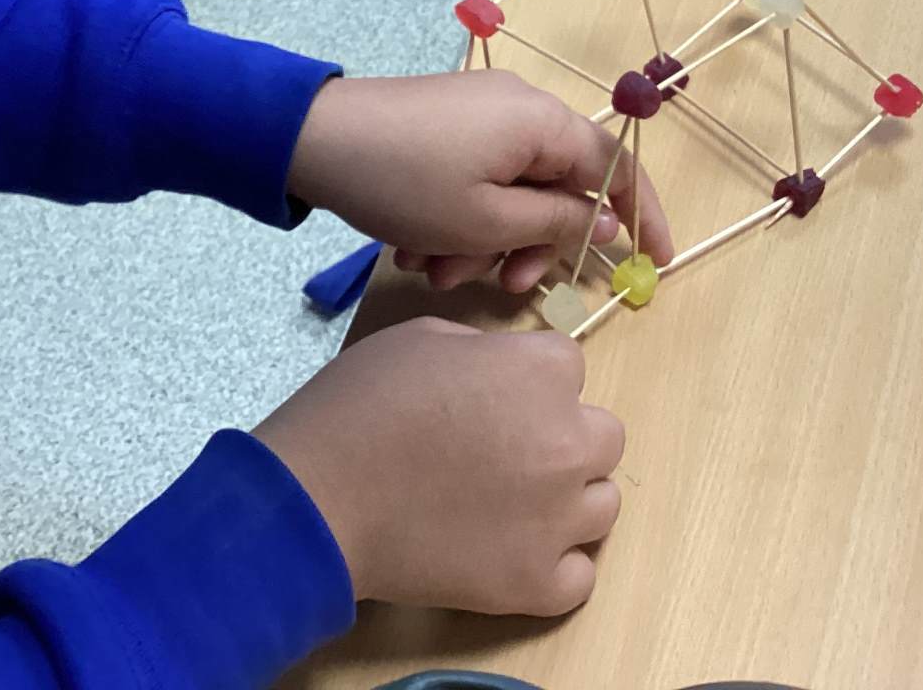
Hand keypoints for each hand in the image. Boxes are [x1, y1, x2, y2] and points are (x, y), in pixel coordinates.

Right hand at [253, 317, 623, 613]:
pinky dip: (553, 566)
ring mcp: (558, 518)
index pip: (569, 368)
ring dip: (567, 500)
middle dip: (562, 437)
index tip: (492, 398)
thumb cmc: (361, 405)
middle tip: (504, 451)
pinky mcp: (536, 582)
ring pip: (602, 504)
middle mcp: (567, 441)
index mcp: (542, 372)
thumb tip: (506, 372)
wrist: (320, 495)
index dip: (530, 380)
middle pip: (603, 437)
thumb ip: (486, 350)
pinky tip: (511, 550)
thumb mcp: (422, 339)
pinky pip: (580, 575)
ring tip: (508, 504)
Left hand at [287, 72, 670, 293]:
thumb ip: (557, 223)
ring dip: (484, 243)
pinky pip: (475, 180)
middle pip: (559, 186)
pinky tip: (414, 250)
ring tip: (434, 271)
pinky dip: (457, 222)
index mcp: (543, 121)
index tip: (656, 263)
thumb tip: (605, 222)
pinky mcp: (446, 126)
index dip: (643, 217)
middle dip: (531, 245)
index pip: (617, 167)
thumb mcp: (488, 220)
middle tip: (504, 287)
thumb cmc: (406, 182)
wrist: (310, 139)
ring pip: (511, 192)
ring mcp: (480, 114)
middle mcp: (520, 108)